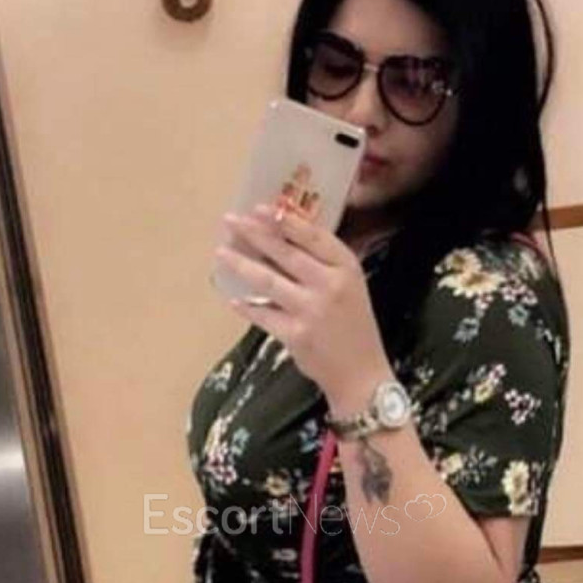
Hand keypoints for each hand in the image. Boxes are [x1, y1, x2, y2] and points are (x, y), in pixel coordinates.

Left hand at [215, 204, 391, 402]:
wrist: (361, 374)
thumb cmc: (354, 327)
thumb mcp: (349, 287)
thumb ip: (323, 265)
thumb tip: (281, 237)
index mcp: (346, 268)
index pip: (312, 236)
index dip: (283, 220)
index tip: (259, 208)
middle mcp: (330, 285)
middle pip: (285, 253)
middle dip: (254, 234)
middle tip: (230, 221)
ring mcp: (311, 310)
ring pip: (268, 281)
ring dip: (241, 265)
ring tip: (221, 254)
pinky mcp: (295, 335)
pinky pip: (263, 315)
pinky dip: (247, 307)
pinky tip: (233, 299)